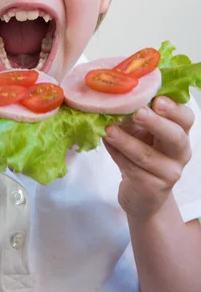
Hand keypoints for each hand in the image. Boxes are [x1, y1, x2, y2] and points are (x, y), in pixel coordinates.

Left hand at [103, 96, 193, 220]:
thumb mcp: (140, 130)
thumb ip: (134, 115)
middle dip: (156, 123)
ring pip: (147, 155)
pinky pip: (132, 169)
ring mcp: (169, 172)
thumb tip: (115, 98)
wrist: (140, 193)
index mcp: (180, 132)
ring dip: (126, 141)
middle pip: (175, 137)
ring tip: (108, 130)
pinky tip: (106, 142)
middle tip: (138, 112)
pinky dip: (117, 154)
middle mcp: (180, 152)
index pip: (185, 118)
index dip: (174, 109)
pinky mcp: (152, 188)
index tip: (157, 100)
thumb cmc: (141, 151)